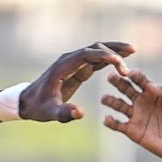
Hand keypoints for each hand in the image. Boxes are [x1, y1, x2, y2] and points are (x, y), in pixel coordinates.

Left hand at [20, 42, 136, 122]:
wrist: (28, 102)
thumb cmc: (38, 107)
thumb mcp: (50, 113)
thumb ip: (65, 113)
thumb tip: (81, 113)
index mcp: (63, 67)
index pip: (86, 55)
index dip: (104, 55)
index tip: (119, 61)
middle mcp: (69, 60)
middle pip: (94, 47)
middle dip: (114, 48)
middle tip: (132, 52)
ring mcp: (73, 63)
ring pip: (97, 50)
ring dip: (114, 50)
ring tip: (133, 51)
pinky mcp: (77, 68)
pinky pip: (96, 59)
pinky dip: (109, 58)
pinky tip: (122, 60)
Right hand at [101, 67, 161, 161]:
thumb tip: (152, 85)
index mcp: (155, 92)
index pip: (141, 80)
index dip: (135, 75)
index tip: (129, 72)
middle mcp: (143, 102)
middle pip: (126, 88)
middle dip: (118, 82)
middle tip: (111, 76)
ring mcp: (137, 116)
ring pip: (119, 105)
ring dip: (111, 101)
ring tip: (105, 99)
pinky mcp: (134, 131)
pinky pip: (119, 125)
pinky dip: (111, 122)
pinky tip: (108, 119)